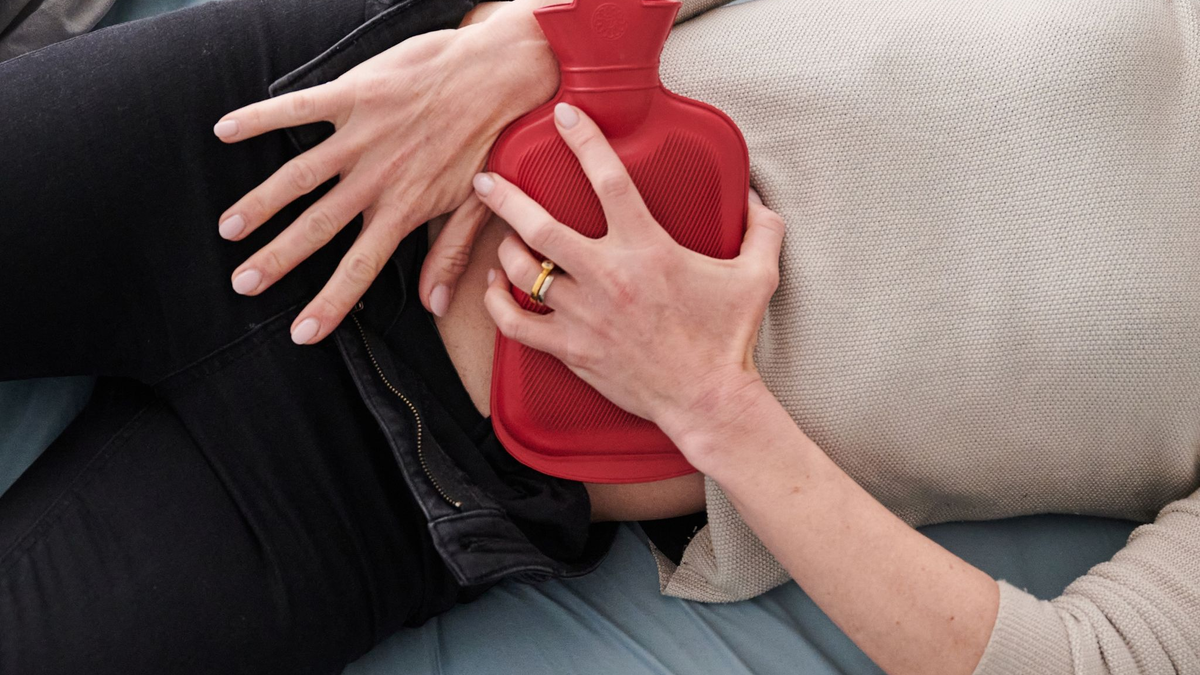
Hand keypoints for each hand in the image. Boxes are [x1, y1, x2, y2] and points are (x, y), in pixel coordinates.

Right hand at [212, 3, 556, 343]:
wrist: (500, 71)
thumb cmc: (492, 138)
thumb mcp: (478, 203)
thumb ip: (449, 254)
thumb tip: (433, 306)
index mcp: (406, 208)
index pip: (362, 267)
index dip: (330, 302)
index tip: (302, 333)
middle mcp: (378, 178)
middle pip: (318, 227)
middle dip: (278, 259)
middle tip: (242, 284)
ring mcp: (363, 135)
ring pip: (300, 176)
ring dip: (261, 204)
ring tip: (229, 229)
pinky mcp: (355, 93)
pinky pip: (299, 108)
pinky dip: (261, 117)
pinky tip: (224, 131)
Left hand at [474, 103, 784, 456]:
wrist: (707, 400)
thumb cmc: (728, 339)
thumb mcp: (757, 276)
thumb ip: (761, 230)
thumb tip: (758, 199)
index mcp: (648, 249)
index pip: (608, 181)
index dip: (583, 141)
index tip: (564, 116)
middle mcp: (608, 277)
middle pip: (541, 226)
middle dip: (506, 198)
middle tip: (486, 181)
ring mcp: (584, 315)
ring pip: (523, 271)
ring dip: (507, 249)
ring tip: (505, 238)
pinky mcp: (571, 349)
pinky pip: (515, 323)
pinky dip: (497, 303)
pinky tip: (494, 288)